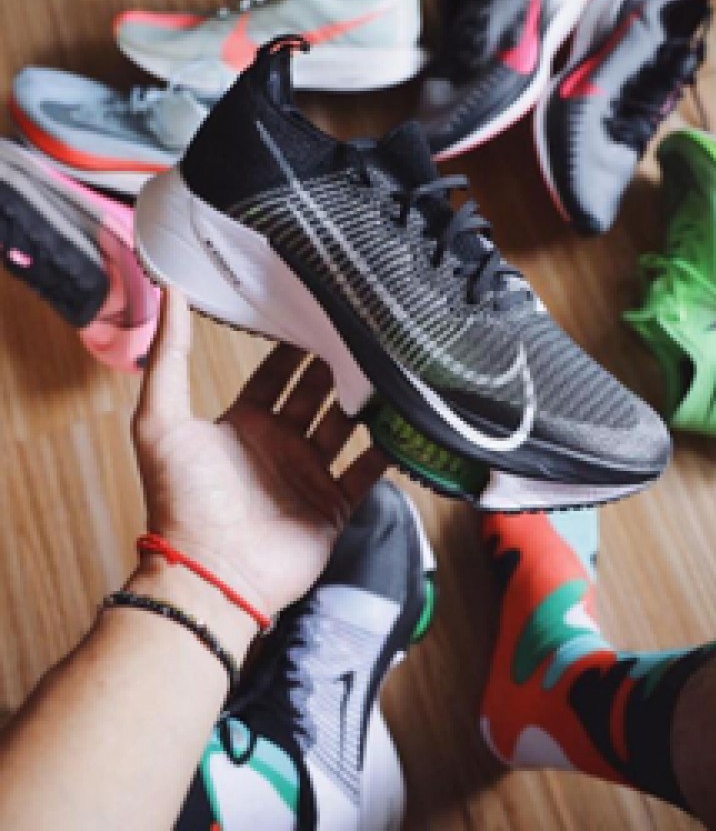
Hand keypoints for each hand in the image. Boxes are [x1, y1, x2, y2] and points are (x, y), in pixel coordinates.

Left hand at [132, 289, 386, 619]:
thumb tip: (169, 294)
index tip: (314, 314)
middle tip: (359, 334)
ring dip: (363, 402)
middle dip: (334, 366)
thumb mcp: (162, 421)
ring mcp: (308, 475)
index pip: (274, 374)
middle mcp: (278, 445)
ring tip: (387, 369)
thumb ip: (169, 358)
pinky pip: (366, 472)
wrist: (214, 572)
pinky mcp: (334, 505)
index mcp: (243, 424)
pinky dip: (384, 451)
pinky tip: (403, 424)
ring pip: (345, 427)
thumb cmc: (182, 499)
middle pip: (315, 395)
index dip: (291, 347)